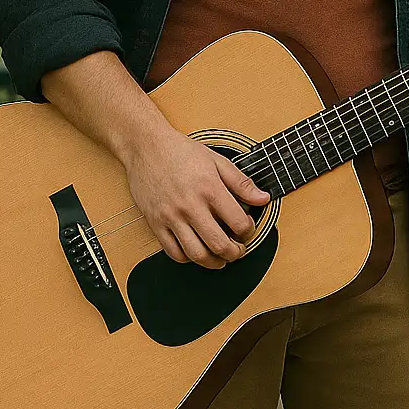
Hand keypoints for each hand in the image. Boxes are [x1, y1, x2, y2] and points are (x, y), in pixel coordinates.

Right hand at [124, 115, 269, 269]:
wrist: (145, 146)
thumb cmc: (180, 151)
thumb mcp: (217, 161)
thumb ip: (241, 183)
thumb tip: (263, 199)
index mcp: (210, 188)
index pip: (238, 223)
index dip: (249, 231)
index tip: (247, 229)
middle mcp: (190, 205)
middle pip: (219, 244)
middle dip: (235, 254)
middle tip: (238, 250)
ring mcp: (171, 216)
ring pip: (196, 254)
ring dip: (213, 262)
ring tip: (220, 258)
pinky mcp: (156, 223)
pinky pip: (173, 252)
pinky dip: (188, 258)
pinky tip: (196, 251)